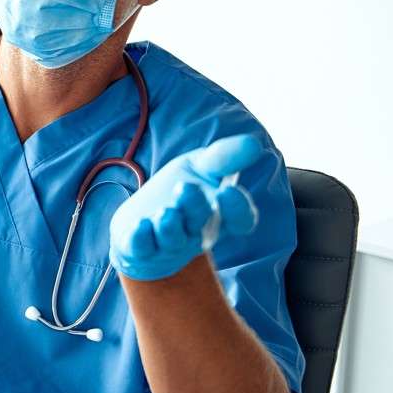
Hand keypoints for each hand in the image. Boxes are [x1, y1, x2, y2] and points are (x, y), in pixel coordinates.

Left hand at [109, 134, 263, 280]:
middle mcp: (196, 232)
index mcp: (219, 215)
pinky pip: (142, 247)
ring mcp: (168, 244)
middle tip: (185, 187)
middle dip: (194, 206)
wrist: (139, 219)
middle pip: (200, 224)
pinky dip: (140, 238)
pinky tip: (140, 224)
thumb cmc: (178, 189)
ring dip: (169, 225)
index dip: (237, 209)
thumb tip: (253, 143)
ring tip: (165, 211)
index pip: (240, 220)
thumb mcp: (200, 166)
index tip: (227, 190)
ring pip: (172, 238)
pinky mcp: (141, 249)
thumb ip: (224, 157)